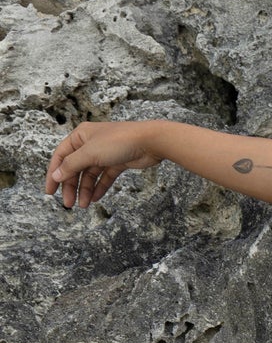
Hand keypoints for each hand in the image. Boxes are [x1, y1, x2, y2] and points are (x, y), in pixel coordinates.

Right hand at [45, 118, 161, 209]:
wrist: (149, 141)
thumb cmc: (119, 141)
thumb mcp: (90, 153)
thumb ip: (72, 165)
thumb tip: (56, 175)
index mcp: (80, 136)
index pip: (61, 157)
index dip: (54, 174)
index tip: (50, 192)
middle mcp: (90, 143)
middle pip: (75, 168)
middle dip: (71, 186)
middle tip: (69, 204)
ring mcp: (104, 153)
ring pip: (89, 175)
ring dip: (85, 190)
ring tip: (83, 205)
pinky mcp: (117, 162)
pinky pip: (104, 178)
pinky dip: (99, 188)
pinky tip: (95, 199)